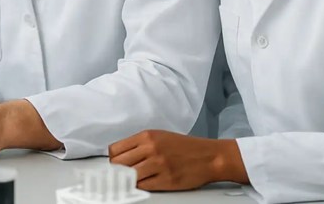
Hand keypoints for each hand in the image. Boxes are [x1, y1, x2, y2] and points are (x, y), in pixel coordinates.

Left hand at [109, 130, 245, 190]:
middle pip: (117, 164)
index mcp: (149, 136)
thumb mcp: (162, 137)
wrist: (210, 156)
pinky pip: (141, 187)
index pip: (115, 150)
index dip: (114, 159)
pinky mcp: (165, 180)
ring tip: (136, 179)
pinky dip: (141, 187)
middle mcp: (151, 148)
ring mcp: (158, 164)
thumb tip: (119, 158)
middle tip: (124, 174)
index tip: (116, 165)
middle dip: (118, 171)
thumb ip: (141, 145)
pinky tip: (148, 183)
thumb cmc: (187, 147)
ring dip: (129, 180)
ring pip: (127, 177)